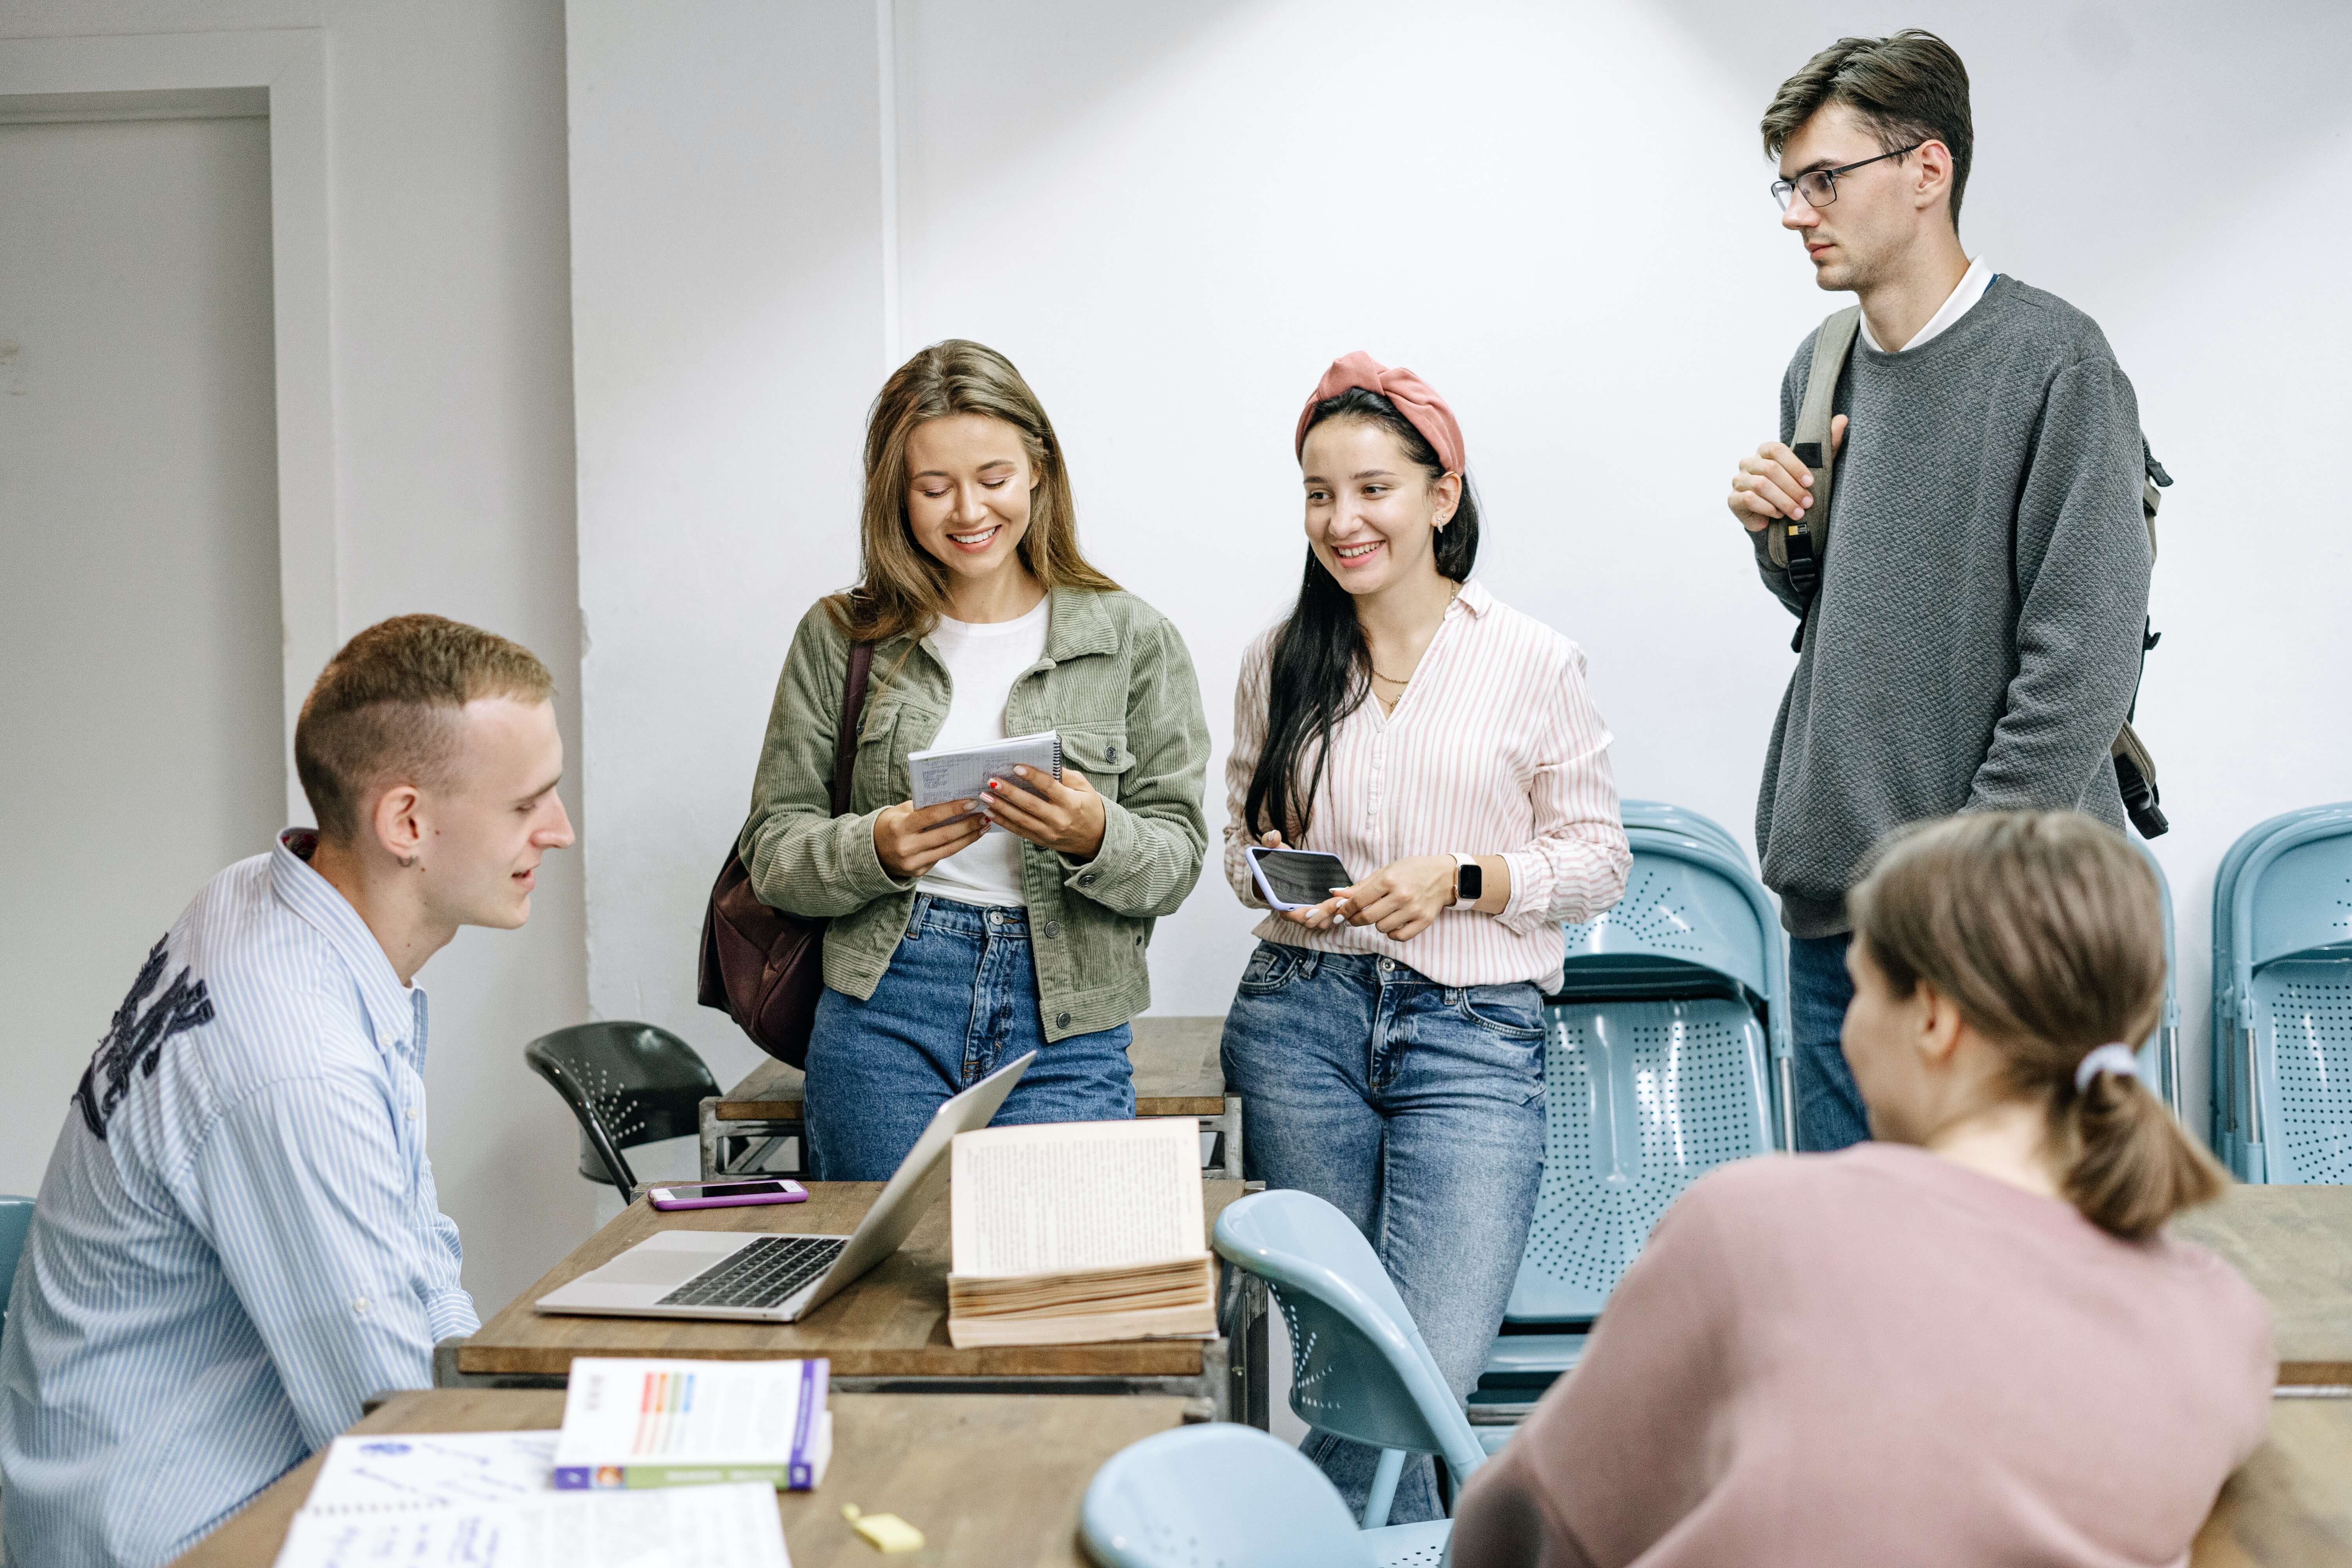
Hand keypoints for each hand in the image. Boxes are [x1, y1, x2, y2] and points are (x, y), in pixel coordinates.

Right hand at [873, 798, 984, 878]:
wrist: (871, 853)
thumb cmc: (889, 826)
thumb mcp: (899, 812)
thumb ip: (921, 807)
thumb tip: (951, 798)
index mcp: (899, 827)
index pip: (930, 816)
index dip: (953, 809)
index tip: (971, 802)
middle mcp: (906, 847)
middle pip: (944, 835)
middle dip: (968, 824)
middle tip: (985, 814)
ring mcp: (913, 863)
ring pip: (948, 849)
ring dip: (969, 837)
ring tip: (983, 826)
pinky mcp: (918, 872)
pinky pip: (942, 857)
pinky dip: (958, 846)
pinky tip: (969, 837)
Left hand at [980, 765, 1106, 858]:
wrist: (1096, 838)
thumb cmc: (1089, 807)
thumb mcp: (1084, 787)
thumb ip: (1065, 775)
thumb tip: (1042, 763)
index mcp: (1071, 803)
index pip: (1050, 787)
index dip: (1033, 777)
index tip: (1016, 767)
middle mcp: (1060, 819)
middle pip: (1031, 805)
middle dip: (1009, 793)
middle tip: (992, 781)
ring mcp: (1049, 833)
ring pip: (1021, 820)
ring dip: (1001, 808)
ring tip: (985, 797)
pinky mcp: (1042, 841)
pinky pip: (1019, 831)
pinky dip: (1004, 822)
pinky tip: (990, 812)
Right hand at [1256, 830, 1350, 929]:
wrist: (1284, 871)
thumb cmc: (1277, 863)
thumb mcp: (1272, 850)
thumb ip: (1270, 841)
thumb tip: (1274, 835)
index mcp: (1281, 903)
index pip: (1291, 915)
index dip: (1302, 915)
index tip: (1313, 910)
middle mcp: (1295, 912)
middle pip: (1311, 921)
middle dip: (1325, 913)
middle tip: (1339, 901)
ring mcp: (1309, 914)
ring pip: (1323, 922)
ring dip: (1335, 914)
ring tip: (1346, 901)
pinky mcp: (1321, 911)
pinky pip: (1331, 917)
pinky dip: (1339, 912)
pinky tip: (1348, 900)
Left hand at [1332, 855, 1457, 942]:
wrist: (1443, 876)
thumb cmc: (1412, 871)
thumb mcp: (1386, 871)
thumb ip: (1362, 885)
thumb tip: (1337, 894)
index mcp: (1389, 880)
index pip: (1358, 901)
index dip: (1345, 909)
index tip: (1340, 913)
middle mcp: (1401, 896)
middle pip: (1367, 918)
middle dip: (1355, 919)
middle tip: (1354, 917)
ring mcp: (1413, 910)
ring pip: (1381, 928)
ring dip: (1377, 923)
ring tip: (1383, 913)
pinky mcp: (1423, 921)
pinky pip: (1398, 937)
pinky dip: (1392, 932)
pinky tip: (1394, 922)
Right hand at [1726, 414, 1846, 533]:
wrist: (1775, 516)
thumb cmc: (1794, 488)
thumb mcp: (1814, 467)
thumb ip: (1827, 443)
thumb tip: (1843, 419)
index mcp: (1764, 450)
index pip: (1776, 450)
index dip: (1795, 466)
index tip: (1811, 482)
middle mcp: (1748, 462)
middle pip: (1770, 469)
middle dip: (1792, 488)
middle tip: (1808, 503)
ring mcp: (1738, 480)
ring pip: (1761, 486)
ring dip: (1783, 501)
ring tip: (1798, 512)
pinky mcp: (1733, 499)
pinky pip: (1749, 500)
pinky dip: (1768, 508)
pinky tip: (1779, 515)